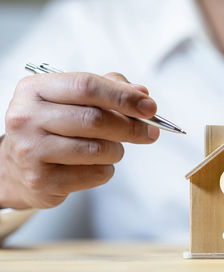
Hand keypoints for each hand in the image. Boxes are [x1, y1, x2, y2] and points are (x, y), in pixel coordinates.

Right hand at [0, 72, 159, 208]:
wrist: (19, 168)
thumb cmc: (55, 128)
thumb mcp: (74, 100)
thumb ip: (109, 90)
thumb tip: (142, 94)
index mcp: (35, 89)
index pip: (86, 86)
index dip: (123, 96)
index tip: (150, 107)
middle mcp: (26, 117)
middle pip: (95, 119)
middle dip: (131, 127)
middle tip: (150, 132)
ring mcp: (30, 150)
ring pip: (98, 149)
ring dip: (117, 150)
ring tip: (111, 149)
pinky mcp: (40, 179)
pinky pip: (94, 174)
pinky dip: (106, 170)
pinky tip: (94, 165)